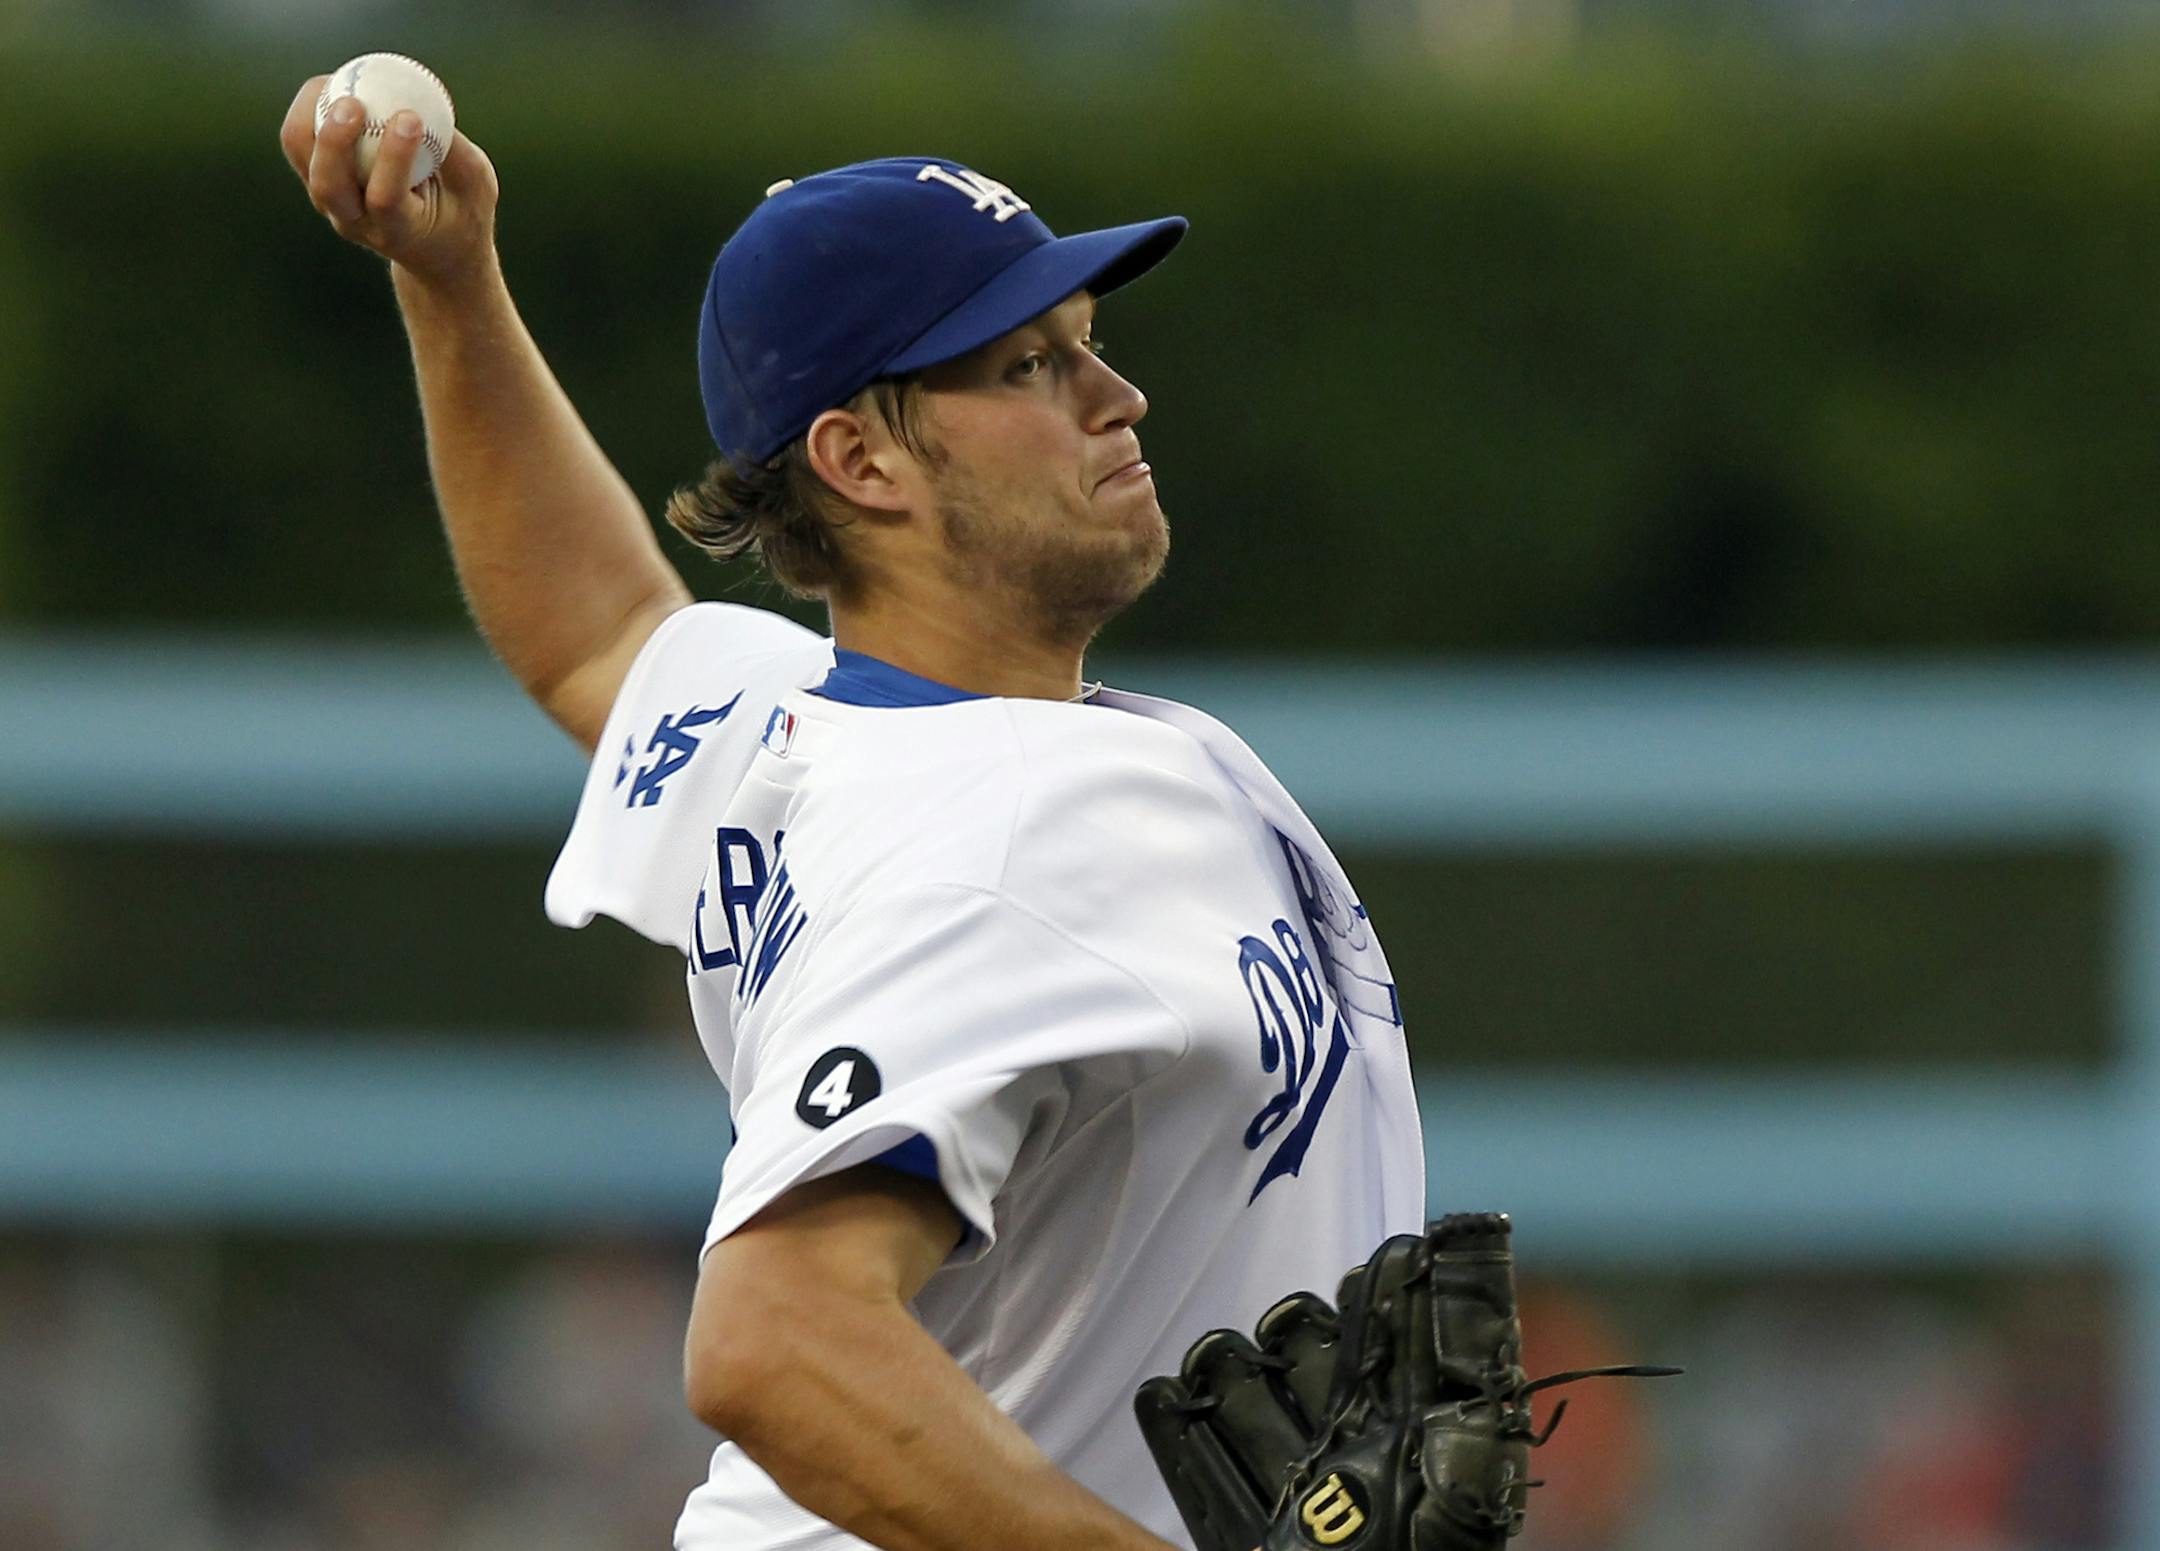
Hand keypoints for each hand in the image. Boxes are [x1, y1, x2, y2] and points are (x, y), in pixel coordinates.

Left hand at [278, 74, 499, 285]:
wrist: (435, 253)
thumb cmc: (462, 215)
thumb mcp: (477, 187)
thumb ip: (455, 149)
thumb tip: (428, 100)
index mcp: (400, 230)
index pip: (386, 198)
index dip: (395, 156)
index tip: (411, 118)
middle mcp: (357, 222)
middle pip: (328, 184)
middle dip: (334, 140)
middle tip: (353, 102)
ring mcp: (332, 206)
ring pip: (304, 159)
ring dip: (310, 117)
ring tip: (336, 81)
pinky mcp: (320, 184)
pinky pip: (300, 144)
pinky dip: (308, 111)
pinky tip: (331, 85)